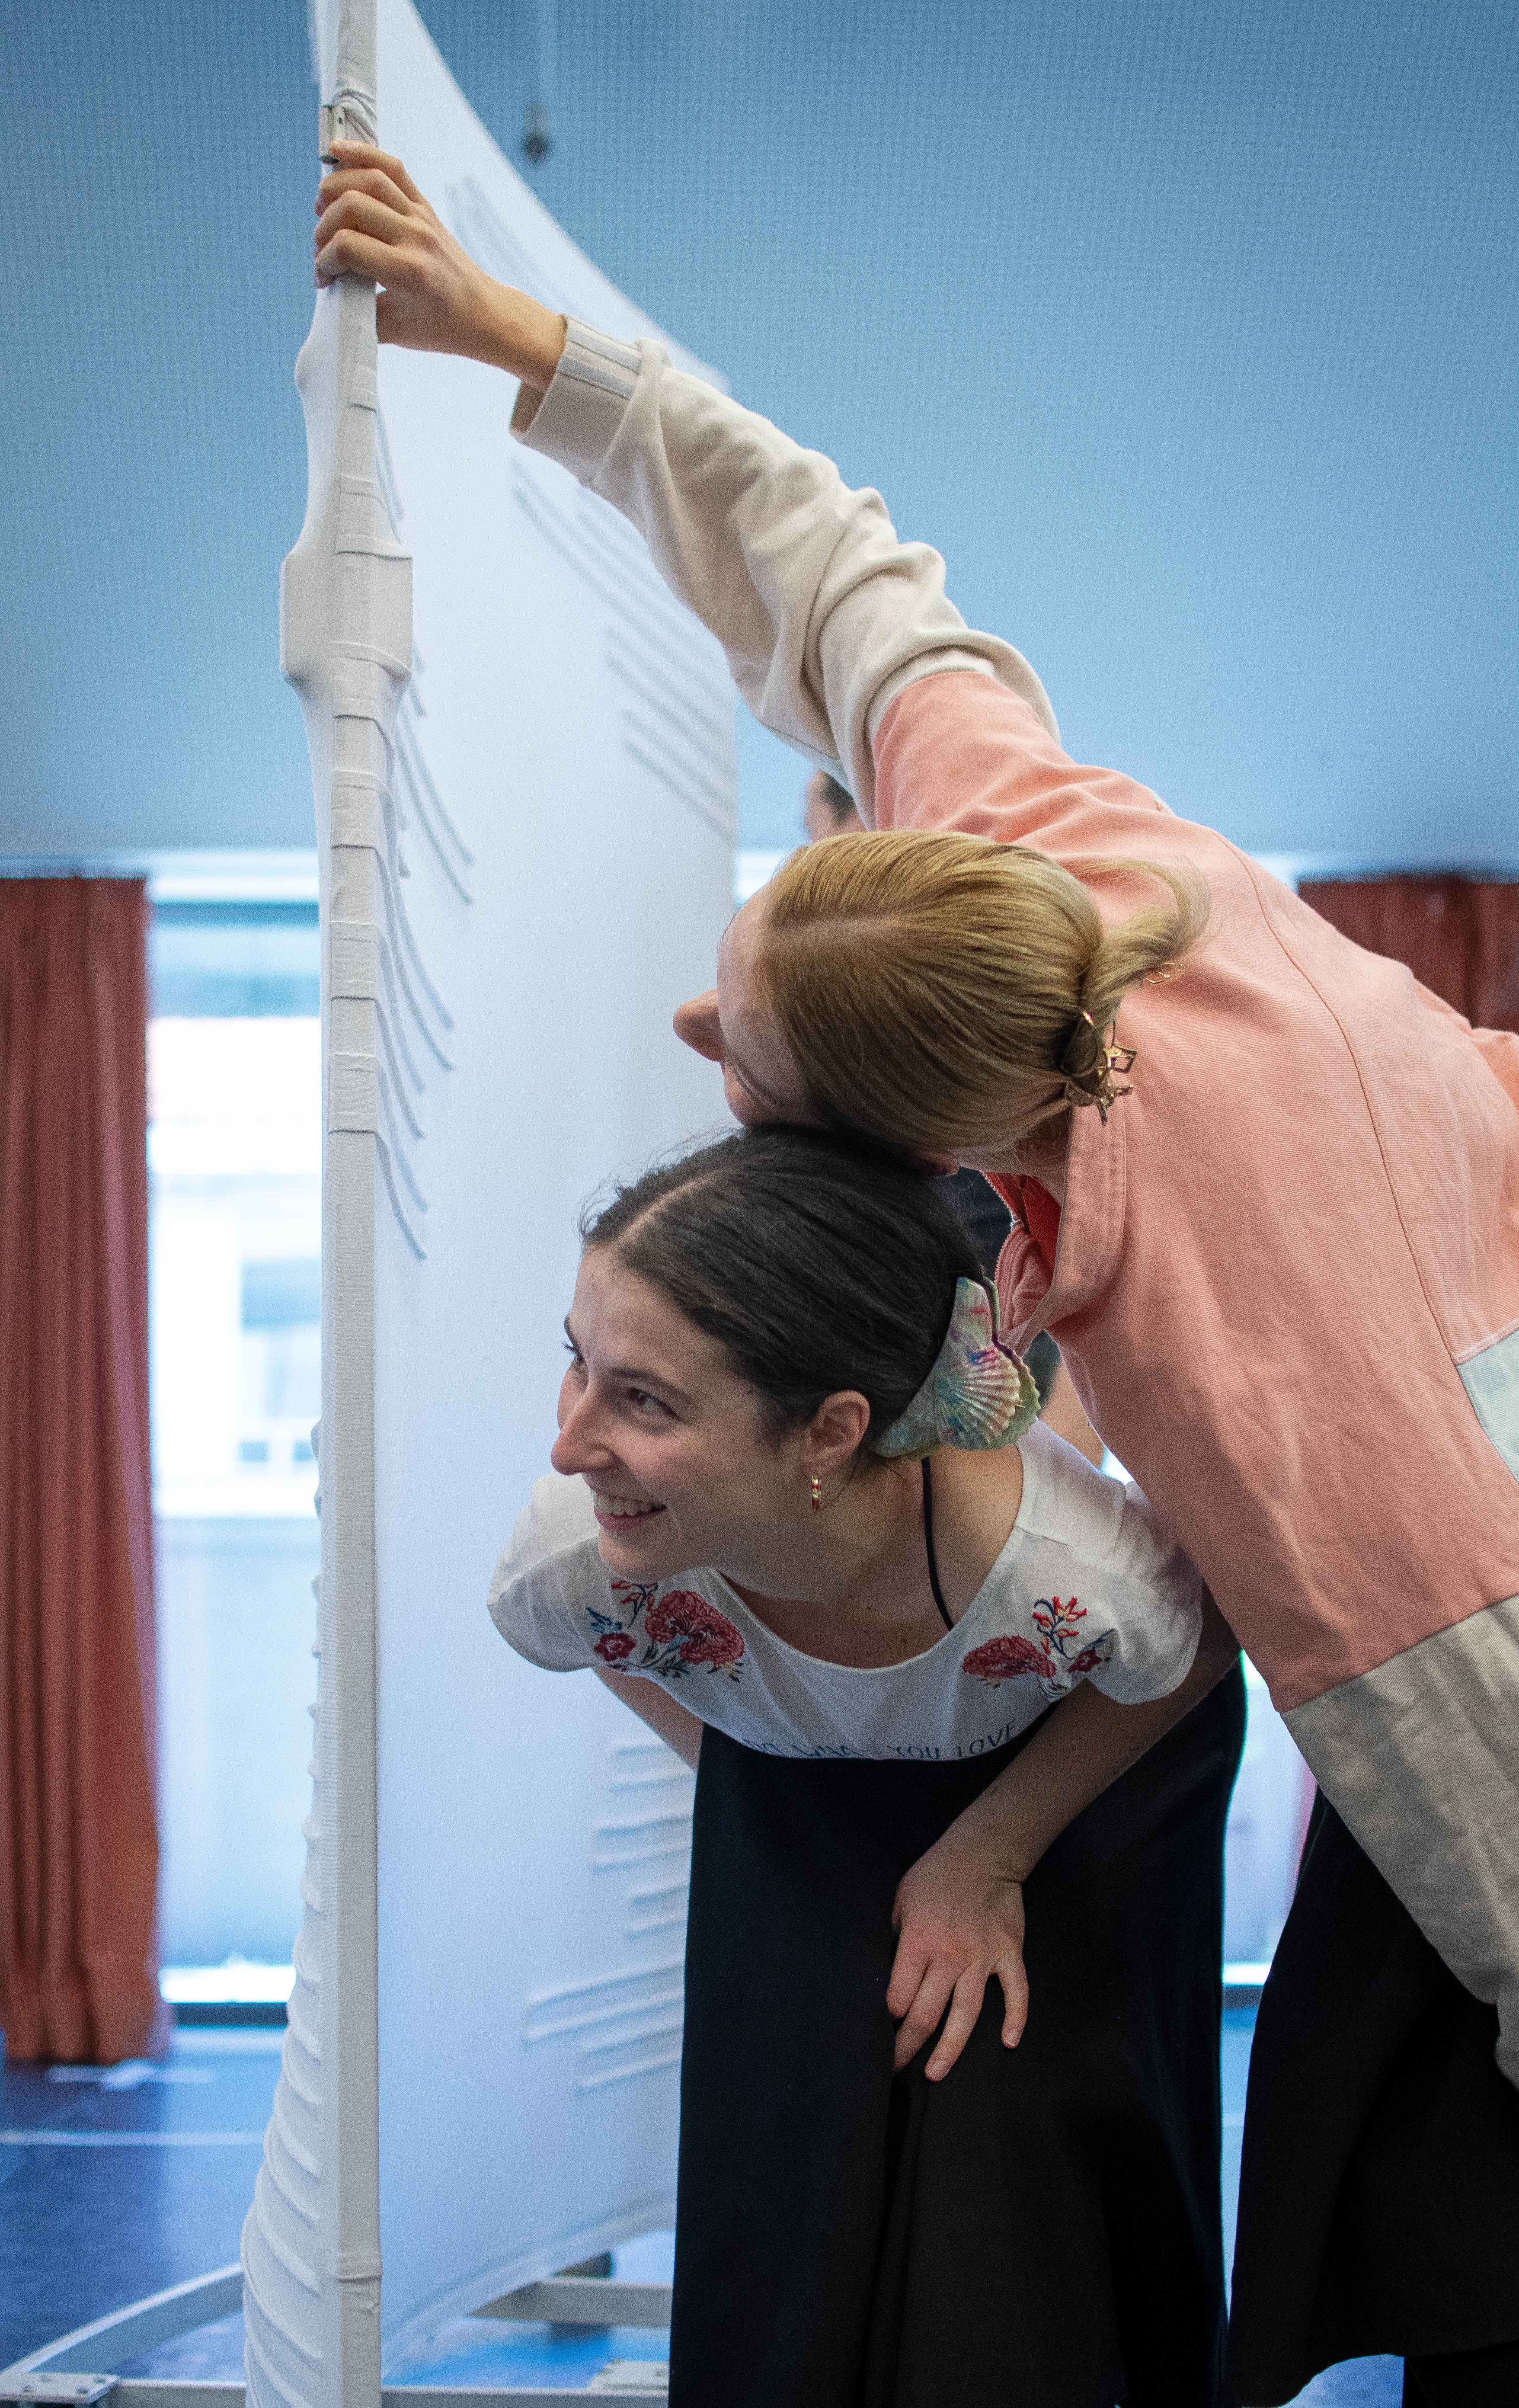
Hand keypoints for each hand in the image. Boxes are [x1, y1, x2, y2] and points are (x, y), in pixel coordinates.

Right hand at [313, 142, 563, 386]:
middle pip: (353, 205)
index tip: (323, 278)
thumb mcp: (395, 331)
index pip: (348, 246)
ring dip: (335, 187)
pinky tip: (337, 152)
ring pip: (370, 178)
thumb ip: (359, 314)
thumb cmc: (440, 327)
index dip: (324, 260)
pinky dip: (362, 154)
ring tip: (321, 208)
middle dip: (324, 226)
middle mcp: (416, 237)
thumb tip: (329, 288)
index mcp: (409, 271)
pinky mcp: (423, 206)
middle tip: (321, 247)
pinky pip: (392, 168)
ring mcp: (421, 216)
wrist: (482, 313)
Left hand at [886, 1829, 1027, 2079]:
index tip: (881, 2033)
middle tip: (896, 2068)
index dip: (888, 2020)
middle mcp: (949, 1956)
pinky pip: (1016, 1991)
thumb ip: (896, 1940)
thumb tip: (890, 1977)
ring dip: (950, 2048)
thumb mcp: (900, 1902)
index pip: (899, 1997)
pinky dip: (1015, 2018)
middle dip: (907, 2046)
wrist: (982, 1852)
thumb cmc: (934, 1876)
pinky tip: (1009, 2042)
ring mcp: (982, 1957)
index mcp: (917, 1942)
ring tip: (935, 2073)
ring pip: (967, 2014)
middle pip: (926, 2014)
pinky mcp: (1008, 1952)